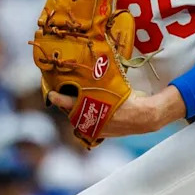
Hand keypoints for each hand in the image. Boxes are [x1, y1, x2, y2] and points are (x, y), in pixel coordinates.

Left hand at [48, 86, 186, 136]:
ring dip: (75, 113)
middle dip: (65, 105)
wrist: (144, 117)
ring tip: (73, 104)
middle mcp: (91, 122)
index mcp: (92, 109)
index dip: (58, 98)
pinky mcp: (101, 134)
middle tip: (59, 96)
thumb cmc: (129, 99)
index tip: (51, 94)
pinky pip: (87, 127)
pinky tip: (87, 113)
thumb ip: (102, 77)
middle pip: (71, 114)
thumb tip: (97, 60)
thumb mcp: (114, 85)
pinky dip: (85, 120)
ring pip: (78, 121)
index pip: (68, 103)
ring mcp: (96, 130)